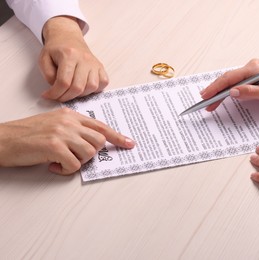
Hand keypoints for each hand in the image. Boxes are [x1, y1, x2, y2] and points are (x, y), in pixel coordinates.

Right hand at [0, 108, 134, 174]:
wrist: (3, 139)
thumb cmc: (27, 135)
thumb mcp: (54, 124)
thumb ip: (73, 129)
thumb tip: (91, 144)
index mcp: (70, 115)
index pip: (101, 125)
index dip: (117, 136)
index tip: (129, 144)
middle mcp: (69, 122)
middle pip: (99, 141)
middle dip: (91, 153)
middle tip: (76, 156)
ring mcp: (62, 133)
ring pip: (89, 153)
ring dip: (78, 162)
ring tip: (62, 161)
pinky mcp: (54, 146)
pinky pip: (74, 165)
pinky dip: (66, 170)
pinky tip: (53, 166)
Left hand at [39, 16, 108, 101]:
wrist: (68, 37)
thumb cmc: (56, 49)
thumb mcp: (44, 59)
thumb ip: (48, 75)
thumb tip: (57, 89)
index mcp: (69, 55)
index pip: (64, 82)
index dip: (55, 93)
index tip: (49, 96)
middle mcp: (84, 59)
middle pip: (78, 87)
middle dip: (67, 97)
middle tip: (59, 97)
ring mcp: (94, 63)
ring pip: (92, 87)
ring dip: (81, 95)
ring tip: (72, 91)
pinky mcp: (100, 67)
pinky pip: (103, 83)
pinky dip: (95, 89)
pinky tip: (85, 87)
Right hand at [201, 59, 258, 111]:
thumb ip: (250, 92)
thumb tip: (232, 92)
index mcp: (254, 68)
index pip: (229, 78)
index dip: (216, 88)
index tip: (206, 96)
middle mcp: (251, 66)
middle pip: (227, 79)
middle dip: (214, 91)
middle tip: (204, 102)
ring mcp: (252, 71)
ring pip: (231, 80)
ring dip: (220, 91)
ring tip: (210, 102)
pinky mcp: (253, 76)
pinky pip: (237, 82)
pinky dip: (228, 89)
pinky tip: (222, 96)